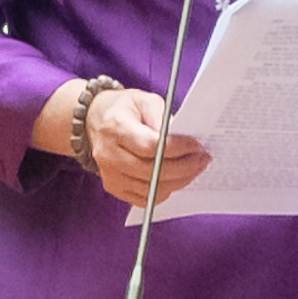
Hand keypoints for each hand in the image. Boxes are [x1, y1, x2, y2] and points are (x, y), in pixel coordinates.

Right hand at [83, 88, 209, 211]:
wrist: (94, 120)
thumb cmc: (123, 108)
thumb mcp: (145, 100)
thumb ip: (162, 117)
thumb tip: (180, 138)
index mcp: (116, 128)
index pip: (150, 146)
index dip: (178, 149)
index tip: (196, 145)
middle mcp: (109, 154)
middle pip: (153, 171)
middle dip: (185, 167)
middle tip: (203, 159)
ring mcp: (110, 174)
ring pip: (151, 188)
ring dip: (179, 181)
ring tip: (194, 168)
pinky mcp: (113, 187)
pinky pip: (144, 198)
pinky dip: (164, 191)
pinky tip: (176, 178)